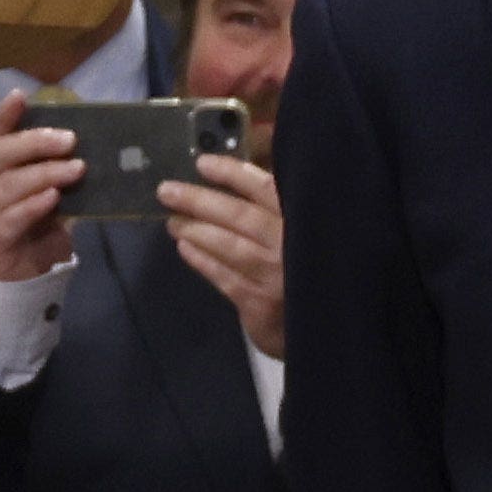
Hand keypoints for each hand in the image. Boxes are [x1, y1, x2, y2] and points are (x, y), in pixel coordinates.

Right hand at [0, 91, 83, 284]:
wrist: (16, 284)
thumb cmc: (33, 233)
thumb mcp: (47, 199)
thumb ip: (58, 177)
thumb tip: (94, 149)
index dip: (4, 116)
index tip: (20, 95)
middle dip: (33, 142)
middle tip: (69, 139)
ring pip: (6, 187)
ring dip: (43, 174)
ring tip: (75, 169)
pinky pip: (10, 220)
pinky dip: (32, 206)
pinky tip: (53, 198)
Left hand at [154, 152, 286, 354]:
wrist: (325, 327)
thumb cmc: (306, 267)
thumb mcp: (302, 229)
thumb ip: (274, 200)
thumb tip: (240, 165)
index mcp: (303, 220)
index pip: (265, 189)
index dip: (232, 174)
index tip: (202, 164)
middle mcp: (291, 245)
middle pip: (240, 216)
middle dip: (200, 201)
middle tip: (167, 191)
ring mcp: (276, 276)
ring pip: (229, 246)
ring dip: (195, 231)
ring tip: (172, 221)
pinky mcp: (260, 304)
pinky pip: (224, 277)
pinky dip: (202, 260)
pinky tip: (184, 248)